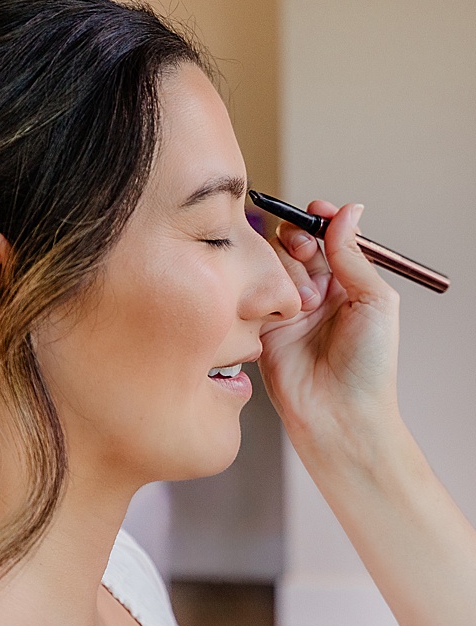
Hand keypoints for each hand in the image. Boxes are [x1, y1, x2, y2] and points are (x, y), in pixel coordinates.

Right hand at [259, 200, 402, 450]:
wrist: (338, 414)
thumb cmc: (369, 367)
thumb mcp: (375, 302)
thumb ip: (354, 255)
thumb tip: (349, 211)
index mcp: (349, 285)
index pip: (330, 239)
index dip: (321, 220)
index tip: (317, 211)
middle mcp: (317, 293)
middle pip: (295, 244)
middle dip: (298, 239)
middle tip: (305, 252)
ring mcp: (286, 308)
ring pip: (272, 264)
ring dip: (287, 272)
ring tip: (302, 301)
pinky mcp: (260, 324)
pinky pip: (251, 291)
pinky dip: (261, 289)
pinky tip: (278, 308)